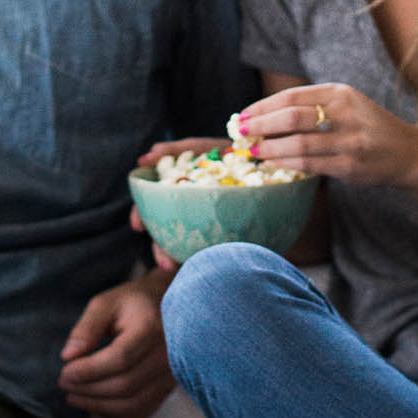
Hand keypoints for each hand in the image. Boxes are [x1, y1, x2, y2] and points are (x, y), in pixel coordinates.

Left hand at [58, 277, 173, 417]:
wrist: (169, 308)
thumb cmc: (134, 303)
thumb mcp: (107, 303)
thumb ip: (86, 328)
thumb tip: (68, 356)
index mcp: (151, 327)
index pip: (120, 358)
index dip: (89, 370)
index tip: (65, 372)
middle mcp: (168, 355)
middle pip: (125, 384)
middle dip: (89, 389)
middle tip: (64, 384)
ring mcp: (171, 375)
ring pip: (133, 403)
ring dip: (98, 405)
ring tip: (74, 397)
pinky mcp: (168, 388)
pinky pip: (141, 411)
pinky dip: (115, 414)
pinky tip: (96, 404)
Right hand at [129, 139, 228, 277]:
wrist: (278, 171)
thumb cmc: (236, 155)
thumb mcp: (206, 148)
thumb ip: (176, 149)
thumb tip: (145, 156)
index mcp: (180, 192)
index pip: (152, 206)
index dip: (142, 215)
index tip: (138, 226)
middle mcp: (189, 209)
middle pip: (166, 231)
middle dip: (162, 249)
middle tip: (166, 263)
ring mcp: (207, 224)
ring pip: (187, 246)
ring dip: (183, 259)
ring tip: (186, 270)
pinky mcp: (231, 239)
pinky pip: (218, 255)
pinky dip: (212, 261)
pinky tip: (216, 268)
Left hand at [234, 83, 417, 189]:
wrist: (407, 153)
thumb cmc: (367, 127)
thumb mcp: (345, 104)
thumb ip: (312, 106)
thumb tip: (263, 116)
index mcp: (340, 93)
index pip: (292, 96)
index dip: (262, 106)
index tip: (243, 116)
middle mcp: (345, 113)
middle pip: (291, 117)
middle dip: (261, 126)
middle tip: (241, 133)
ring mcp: (349, 141)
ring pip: (298, 144)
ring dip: (269, 149)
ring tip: (252, 151)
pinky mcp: (350, 166)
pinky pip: (309, 164)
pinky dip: (286, 164)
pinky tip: (273, 164)